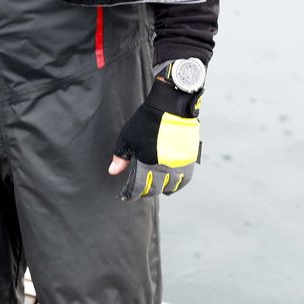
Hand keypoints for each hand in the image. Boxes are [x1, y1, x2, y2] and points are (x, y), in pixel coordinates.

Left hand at [109, 80, 201, 199]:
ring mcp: (178, 165)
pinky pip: (184, 180)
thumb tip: (113, 171)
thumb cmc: (146, 122)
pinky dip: (177, 185)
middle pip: (154, 189)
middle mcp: (164, 167)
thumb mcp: (127, 137)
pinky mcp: (190, 160)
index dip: (131, 194)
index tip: (126, 196)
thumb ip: (121, 157)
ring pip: (170, 187)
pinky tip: (170, 183)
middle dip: (145, 192)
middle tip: (139, 191)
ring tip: (154, 187)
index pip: (138, 187)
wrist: (170, 108)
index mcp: (146, 162)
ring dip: (161, 189)